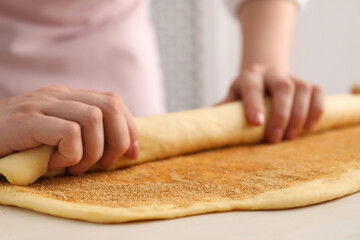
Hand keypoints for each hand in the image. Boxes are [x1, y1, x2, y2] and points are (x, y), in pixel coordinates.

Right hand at [0, 85, 138, 174]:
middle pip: (111, 106)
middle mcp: (58, 95)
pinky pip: (68, 133)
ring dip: (92, 151)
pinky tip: (54, 164)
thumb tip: (125, 149)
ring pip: (93, 118)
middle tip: (102, 164)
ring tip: (75, 167)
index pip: (114, 102)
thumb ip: (86, 134)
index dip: (130, 129)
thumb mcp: (58, 135)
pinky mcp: (26, 121)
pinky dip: (70, 154)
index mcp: (69, 97)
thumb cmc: (19, 143)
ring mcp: (41, 105)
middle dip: (118, 140)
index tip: (131, 154)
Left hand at [218, 65, 324, 142]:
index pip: (252, 86)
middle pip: (283, 87)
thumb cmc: (246, 91)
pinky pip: (319, 92)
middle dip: (280, 114)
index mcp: (250, 75)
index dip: (254, 104)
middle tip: (274, 139)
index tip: (256, 124)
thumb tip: (210, 115)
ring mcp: (293, 76)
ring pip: (303, 89)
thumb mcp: (234, 95)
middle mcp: (273, 73)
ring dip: (299, 115)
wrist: (267, 75)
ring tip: (290, 137)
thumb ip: (226, 104)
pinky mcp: (309, 84)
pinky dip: (316, 110)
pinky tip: (308, 128)